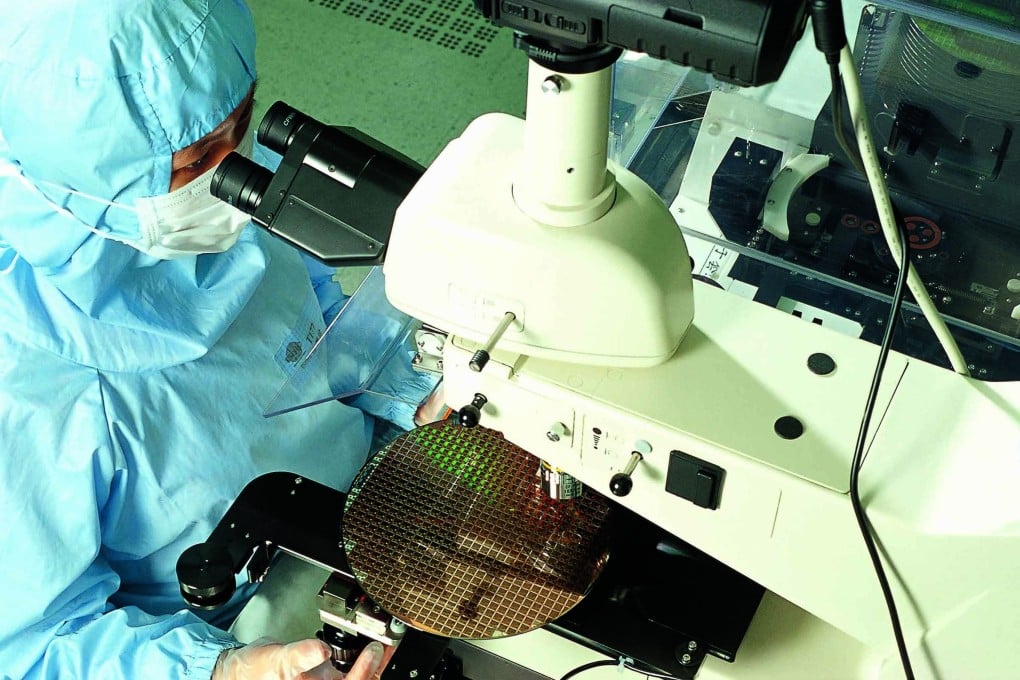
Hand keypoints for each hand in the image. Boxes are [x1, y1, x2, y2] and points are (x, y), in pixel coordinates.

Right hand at [212, 638, 387, 679]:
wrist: (241, 671)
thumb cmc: (254, 672)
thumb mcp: (277, 659)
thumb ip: (300, 655)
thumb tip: (318, 650)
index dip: (364, 670)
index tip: (373, 650)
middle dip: (374, 667)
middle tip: (386, 645)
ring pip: (356, 679)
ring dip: (372, 665)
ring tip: (382, 646)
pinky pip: (348, 673)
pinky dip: (362, 662)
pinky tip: (369, 650)